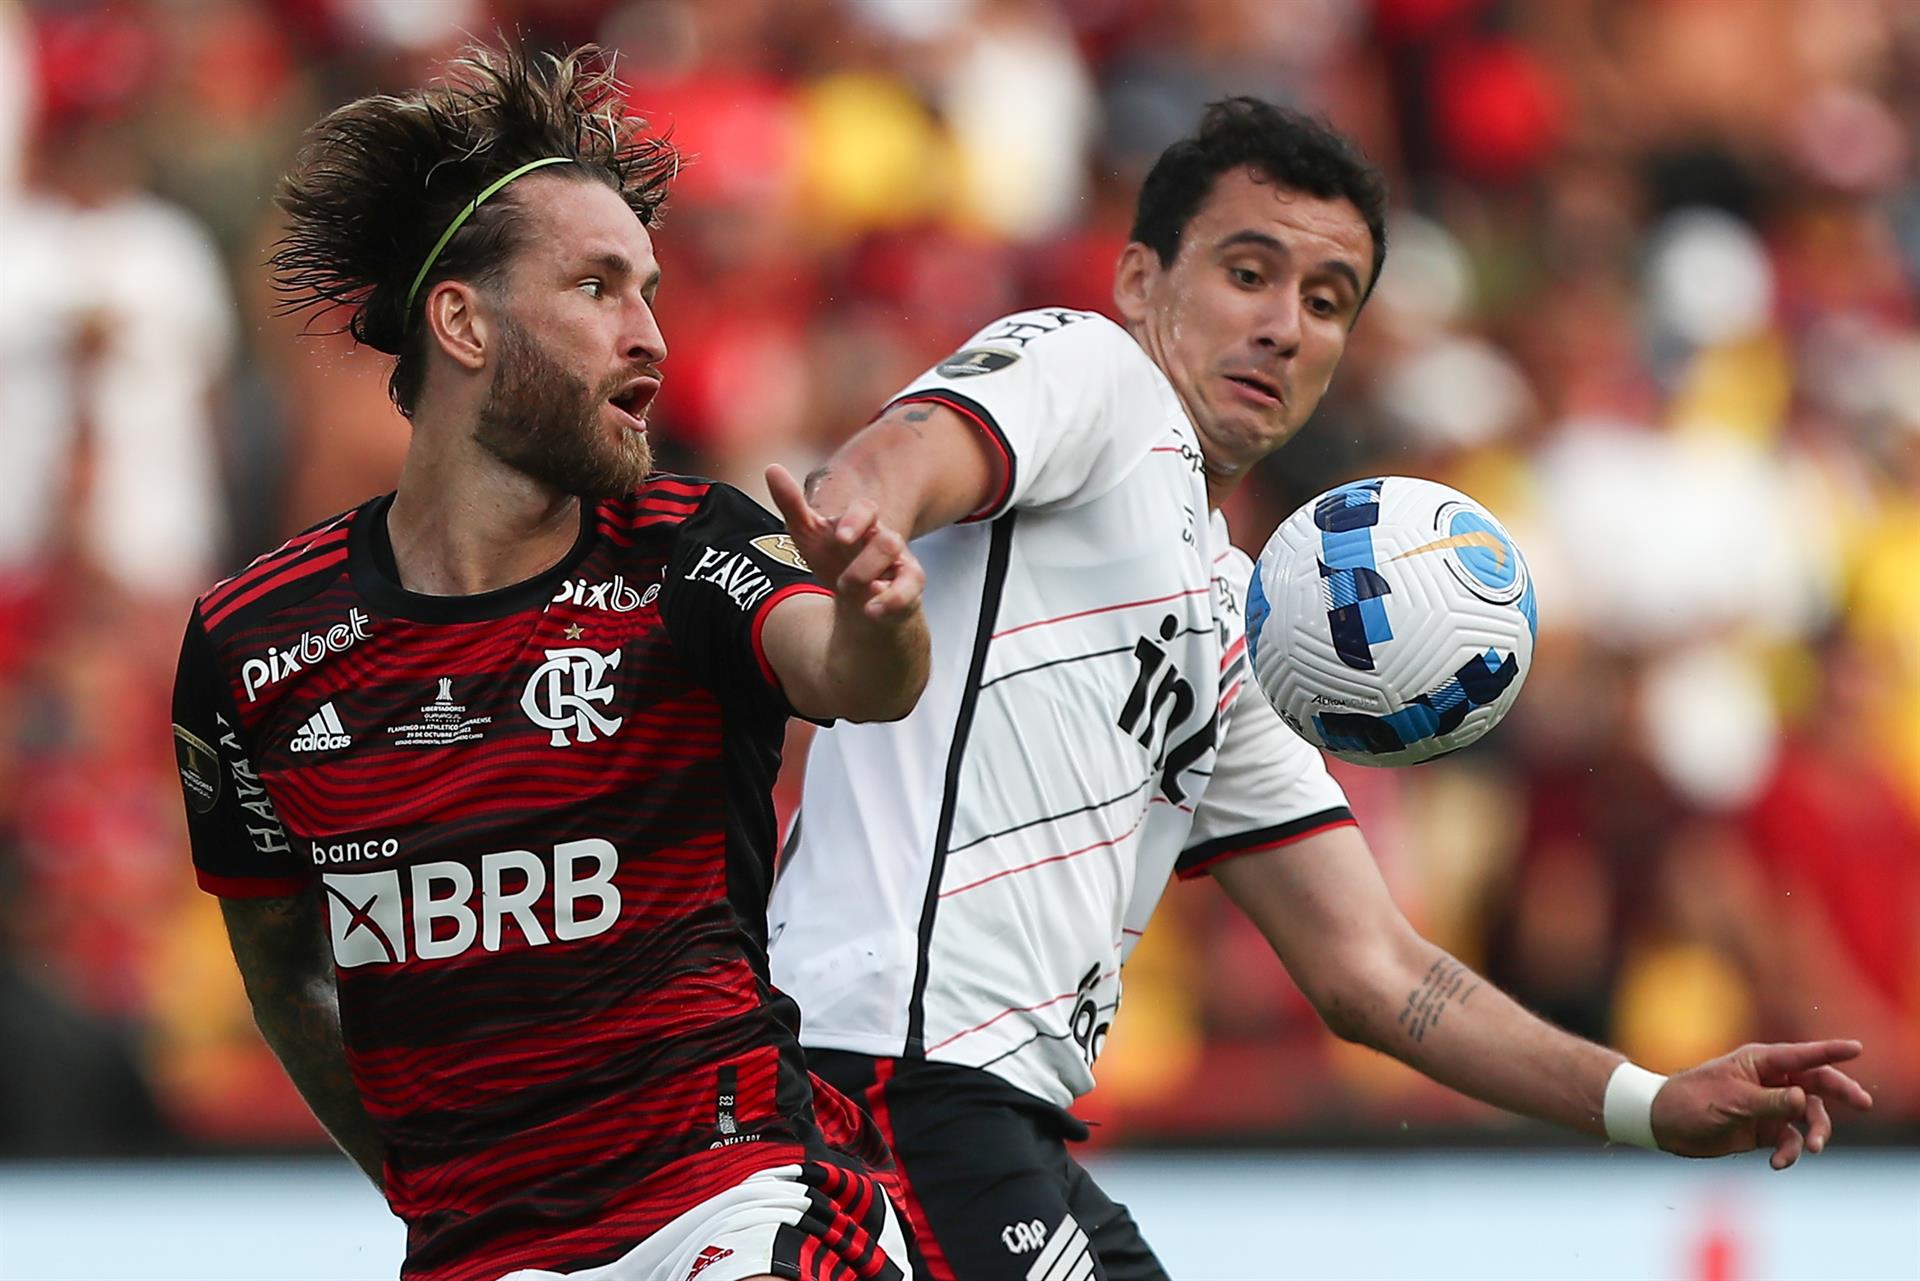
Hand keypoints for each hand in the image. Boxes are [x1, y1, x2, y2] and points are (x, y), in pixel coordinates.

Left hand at [766, 463, 923, 620]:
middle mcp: (886, 542)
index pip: (867, 510)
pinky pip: (909, 594)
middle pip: (888, 542)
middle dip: (864, 564)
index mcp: (862, 523)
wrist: (852, 599)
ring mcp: (900, 566)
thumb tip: (772, 468)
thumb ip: (791, 503)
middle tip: (841, 583)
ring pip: (906, 569)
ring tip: (848, 593)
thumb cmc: (832, 559)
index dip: (856, 521)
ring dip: (874, 583)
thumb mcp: (807, 533)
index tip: (840, 537)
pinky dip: (891, 602)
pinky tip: (870, 610)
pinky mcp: (909, 590)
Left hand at [1651, 1040, 1873, 1168]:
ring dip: (1815, 1133)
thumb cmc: (1692, 1101)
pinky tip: (1776, 1164)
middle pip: (1816, 1085)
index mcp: (1760, 1062)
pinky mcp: (1763, 1130)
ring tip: (1811, 1149)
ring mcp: (1768, 1106)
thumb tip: (1802, 1099)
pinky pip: (1789, 1141)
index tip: (1857, 1048)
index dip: (1831, 1051)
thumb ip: (1769, 1101)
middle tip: (1864, 1103)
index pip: (1802, 1055)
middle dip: (1840, 1093)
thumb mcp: (1732, 1101)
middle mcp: (1769, 1081)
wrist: (1664, 1124)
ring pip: (1807, 1117)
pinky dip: (1789, 1154)